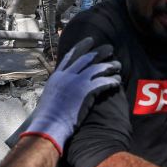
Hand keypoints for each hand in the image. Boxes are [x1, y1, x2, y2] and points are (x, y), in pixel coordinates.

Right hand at [20, 38, 119, 152]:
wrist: (49, 125)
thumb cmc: (48, 116)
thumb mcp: (50, 96)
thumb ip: (58, 87)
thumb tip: (62, 87)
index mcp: (57, 75)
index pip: (71, 56)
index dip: (82, 47)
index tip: (91, 40)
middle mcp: (67, 75)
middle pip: (86, 58)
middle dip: (100, 52)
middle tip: (110, 48)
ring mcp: (76, 82)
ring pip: (97, 68)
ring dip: (109, 66)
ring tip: (118, 65)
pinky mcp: (85, 91)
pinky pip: (103, 82)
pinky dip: (111, 81)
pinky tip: (117, 81)